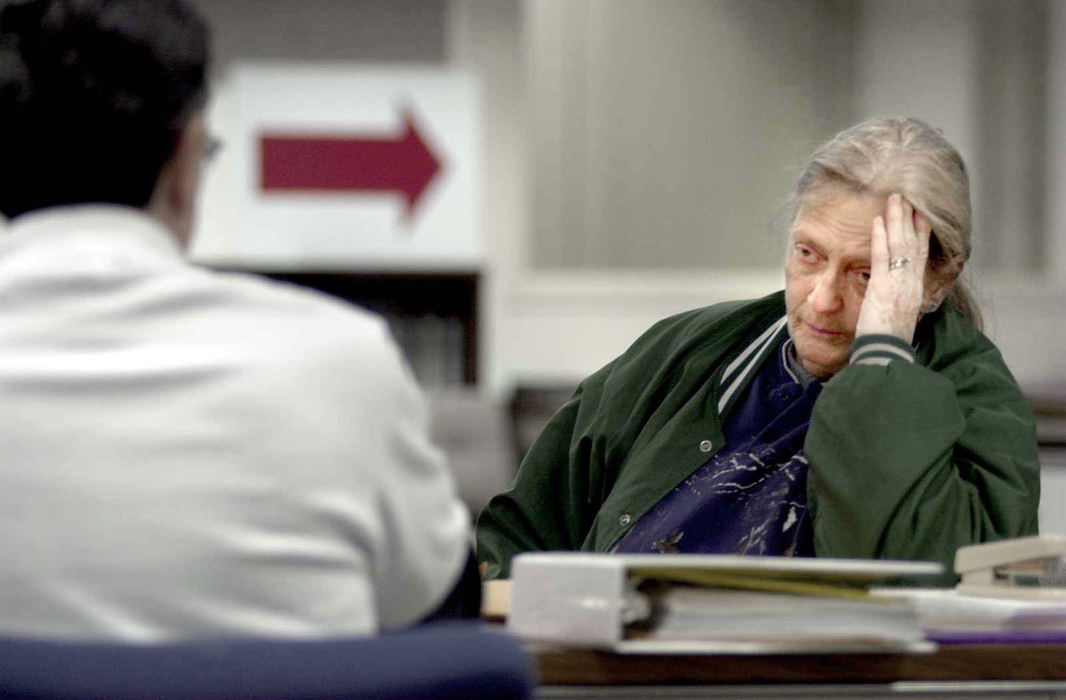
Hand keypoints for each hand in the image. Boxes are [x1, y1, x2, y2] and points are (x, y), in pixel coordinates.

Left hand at [855, 193, 930, 342]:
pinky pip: (882, 256)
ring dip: (897, 219)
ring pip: (901, 244)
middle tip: (907, 196)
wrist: (886, 356)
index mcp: (916, 291)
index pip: (921, 255)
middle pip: (914, 243)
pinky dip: (880, 237)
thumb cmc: (887, 342)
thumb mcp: (898, 318)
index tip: (921, 214)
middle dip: (911, 218)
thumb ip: (897, 301)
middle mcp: (912, 284)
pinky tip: (877, 221)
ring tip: (894, 199)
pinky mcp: (883, 287)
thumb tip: (894, 296)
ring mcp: (899, 284)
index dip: (922, 233)